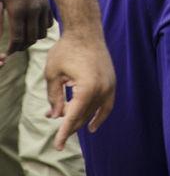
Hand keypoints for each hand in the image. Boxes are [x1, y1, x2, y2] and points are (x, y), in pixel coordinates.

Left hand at [1, 0, 52, 58]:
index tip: (7, 52)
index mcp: (18, 10)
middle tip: (14, 48)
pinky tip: (33, 27)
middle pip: (30, 39)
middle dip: (22, 47)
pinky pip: (49, 24)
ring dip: (32, 39)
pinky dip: (42, 29)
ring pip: (41, 34)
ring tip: (23, 39)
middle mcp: (33, 10)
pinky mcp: (49, 3)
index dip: (12, 49)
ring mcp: (43, 7)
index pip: (17, 39)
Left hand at [45, 28, 114, 149]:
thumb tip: (56, 116)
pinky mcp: (112, 81)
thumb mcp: (53, 74)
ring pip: (93, 111)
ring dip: (78, 116)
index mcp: (87, 88)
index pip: (73, 117)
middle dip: (67, 121)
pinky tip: (92, 125)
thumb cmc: (67, 49)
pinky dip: (100, 115)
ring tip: (64, 116)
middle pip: (83, 116)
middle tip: (51, 118)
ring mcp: (109, 85)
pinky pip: (107, 105)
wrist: (85, 30)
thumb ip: (54, 97)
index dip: (63, 133)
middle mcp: (102, 89)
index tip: (57, 146)